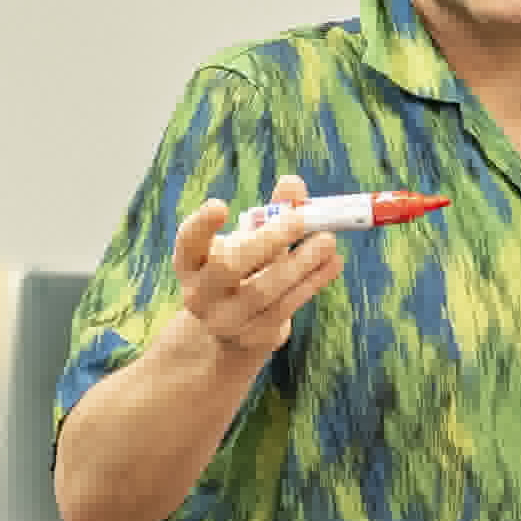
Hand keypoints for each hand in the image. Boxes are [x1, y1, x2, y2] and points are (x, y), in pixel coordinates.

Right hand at [168, 175, 347, 375]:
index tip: (220, 205)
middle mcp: (200, 294)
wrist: (239, 326)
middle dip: (267, 239)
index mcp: (191, 263)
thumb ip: (271, 212)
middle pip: (227, 267)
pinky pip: (286, 306)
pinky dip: (312, 282)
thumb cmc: (246, 268)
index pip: (188, 242)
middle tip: (301, 219)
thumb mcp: (250, 240)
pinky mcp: (253, 336)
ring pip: (263, 290)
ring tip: (328, 240)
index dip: (201, 225)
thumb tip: (292, 184)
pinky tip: (333, 263)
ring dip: (300, 262)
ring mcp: (225, 320)